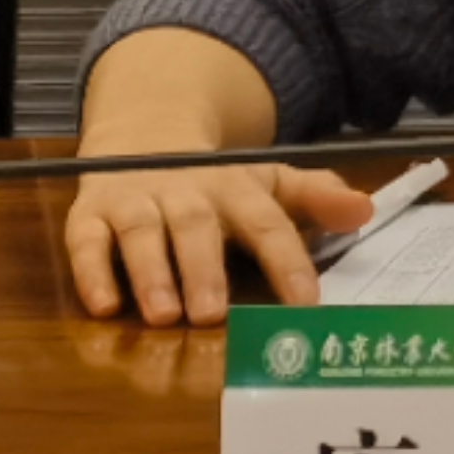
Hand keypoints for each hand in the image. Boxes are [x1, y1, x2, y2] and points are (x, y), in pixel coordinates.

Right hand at [64, 134, 373, 327]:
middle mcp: (186, 193)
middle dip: (204, 270)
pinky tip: (104, 305)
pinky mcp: (91, 214)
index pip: (267, 222)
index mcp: (236, 189)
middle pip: (197, 226)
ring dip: (152, 273)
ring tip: (164, 316)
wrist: (145, 137)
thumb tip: (367, 210)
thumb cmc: (216, 184)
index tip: (306, 303)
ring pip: (143, 231)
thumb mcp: (267, 184)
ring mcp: (136, 201)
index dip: (288, 260)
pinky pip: (86, 240)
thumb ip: (315, 198)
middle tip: (212, 315)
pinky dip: (94, 271)